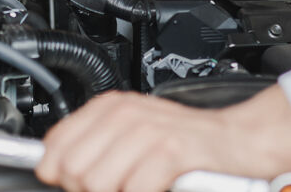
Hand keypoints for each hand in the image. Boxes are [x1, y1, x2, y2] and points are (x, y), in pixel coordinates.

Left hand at [35, 86, 290, 191]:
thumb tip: (51, 169)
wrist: (239, 141)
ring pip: (97, 184)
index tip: (78, 183)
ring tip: (138, 186)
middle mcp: (124, 114)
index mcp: (109, 107)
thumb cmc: (185, 144)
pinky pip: (134, 189)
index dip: (62, 174)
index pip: (54, 146)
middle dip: (89, 190)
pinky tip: (158, 188)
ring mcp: (147, 131)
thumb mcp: (132, 133)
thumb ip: (94, 146)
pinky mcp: (170, 151)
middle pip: (72, 171)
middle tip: (118, 187)